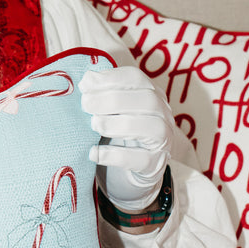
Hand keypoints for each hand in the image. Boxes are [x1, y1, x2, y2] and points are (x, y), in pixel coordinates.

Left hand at [79, 65, 173, 210]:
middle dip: (112, 100)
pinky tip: (94, 153)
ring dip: (117, 124)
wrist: (132, 169)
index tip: (85, 84)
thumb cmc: (118, 132)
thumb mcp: (112, 111)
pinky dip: (115, 156)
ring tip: (93, 125)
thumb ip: (101, 95)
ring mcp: (163, 140)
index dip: (110, 79)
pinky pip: (141, 159)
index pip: (137, 78)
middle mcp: (163, 114)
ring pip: (152, 128)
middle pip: (147, 100)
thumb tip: (86, 80)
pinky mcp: (155, 164)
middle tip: (86, 105)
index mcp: (151, 94)